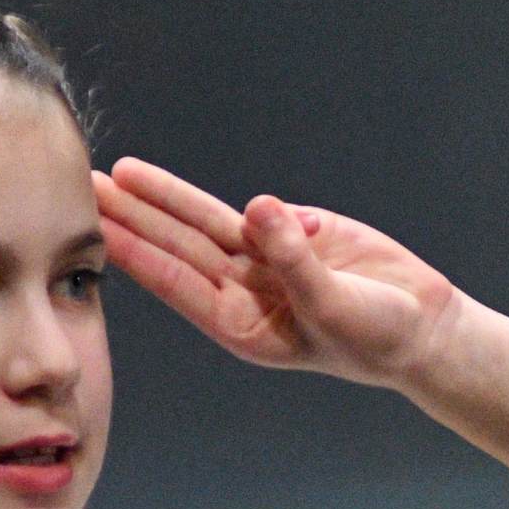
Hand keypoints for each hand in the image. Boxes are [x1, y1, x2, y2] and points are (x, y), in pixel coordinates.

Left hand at [93, 158, 457, 389]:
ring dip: (164, 199)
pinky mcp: (294, 234)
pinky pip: (254, 214)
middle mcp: (243, 293)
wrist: (424, 328)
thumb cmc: (377, 337)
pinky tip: (179, 189)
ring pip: (205, 225)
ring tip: (119, 172)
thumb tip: (260, 207)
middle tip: (85, 188)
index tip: (98, 225)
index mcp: (241, 324)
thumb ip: (294, 259)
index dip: (137, 250)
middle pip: (178, 247)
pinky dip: (231, 203)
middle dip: (133, 217)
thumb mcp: (334, 304)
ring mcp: (266, 263)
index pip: (177, 281)